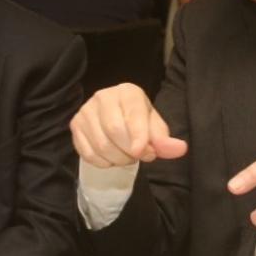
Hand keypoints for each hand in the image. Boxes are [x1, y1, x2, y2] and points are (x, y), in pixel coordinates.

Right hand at [70, 82, 187, 166]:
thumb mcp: (155, 129)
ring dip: (117, 159)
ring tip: (126, 157)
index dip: (139, 137)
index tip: (144, 153)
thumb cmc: (138, 123)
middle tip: (139, 156)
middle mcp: (103, 96)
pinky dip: (103, 162)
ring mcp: (86, 110)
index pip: (133, 115)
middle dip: (129, 151)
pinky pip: (87, 152)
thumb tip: (180, 149)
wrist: (116, 120)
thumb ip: (165, 140)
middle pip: (114, 130)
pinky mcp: (75, 125)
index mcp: (128, 92)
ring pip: (101, 144)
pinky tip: (111, 158)